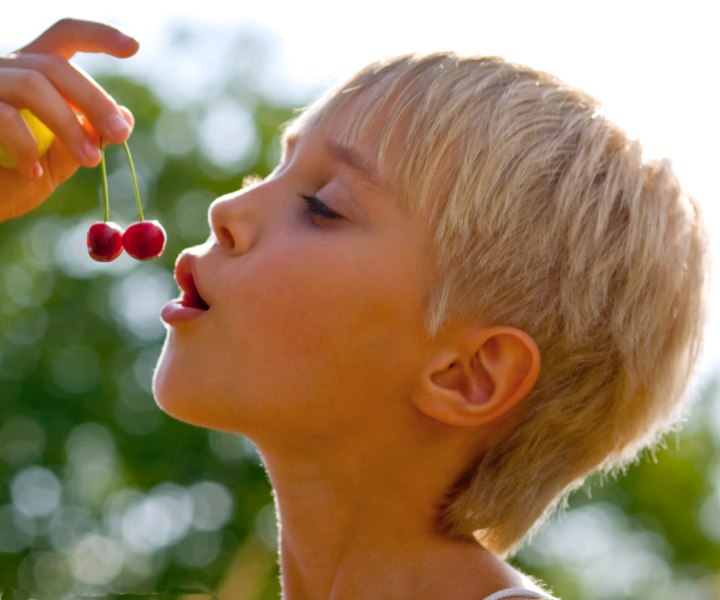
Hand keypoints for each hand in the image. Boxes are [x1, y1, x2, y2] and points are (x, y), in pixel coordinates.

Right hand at [0, 18, 138, 221]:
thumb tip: (124, 117)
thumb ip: (85, 139)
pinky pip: (3, 116)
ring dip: (69, 125)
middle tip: (120, 134)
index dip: (99, 36)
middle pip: (55, 66)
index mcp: (31, 75)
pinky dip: (27, 146)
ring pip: (32, 85)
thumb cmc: (8, 183)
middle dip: (95, 100)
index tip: (134, 47)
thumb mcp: (57, 163)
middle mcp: (4, 70)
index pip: (65, 38)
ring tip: (90, 160)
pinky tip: (33, 172)